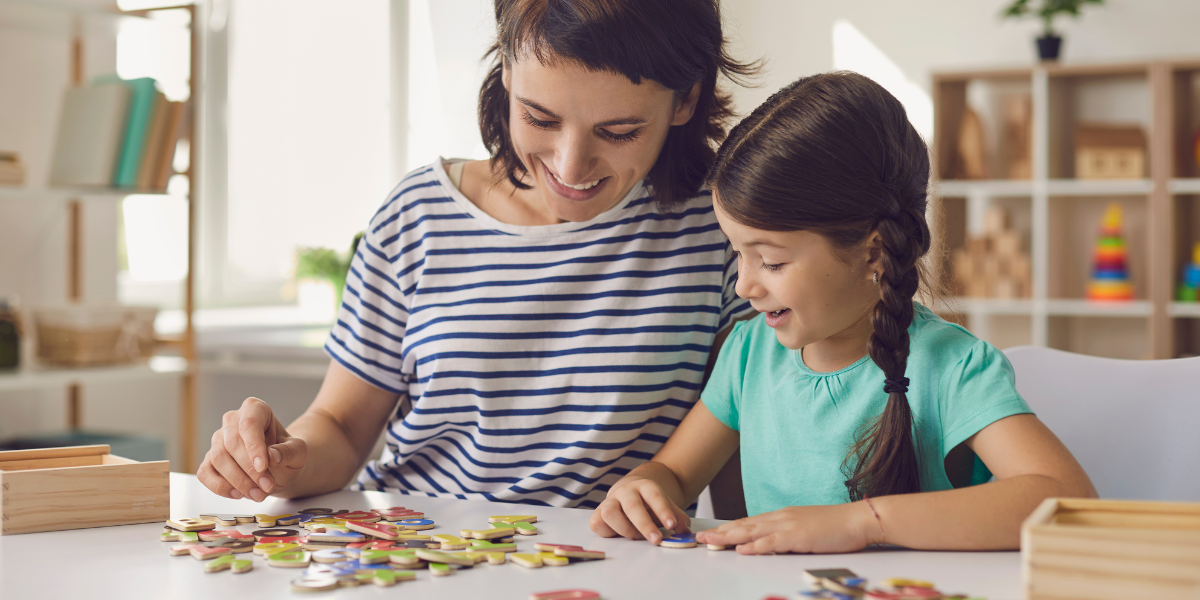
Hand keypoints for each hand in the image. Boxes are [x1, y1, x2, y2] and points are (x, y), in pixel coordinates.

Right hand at [197, 397, 307, 500]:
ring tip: (259, 494)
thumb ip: (289, 451)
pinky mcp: (209, 460)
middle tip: (267, 487)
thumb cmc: (287, 455)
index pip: (249, 424)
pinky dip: (219, 486)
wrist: (280, 469)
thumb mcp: (299, 452)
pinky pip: (204, 473)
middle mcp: (232, 421)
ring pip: (218, 459)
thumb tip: (272, 455)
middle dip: (249, 470)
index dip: (254, 447)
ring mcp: (218, 440)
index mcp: (255, 409)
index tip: (263, 467)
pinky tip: (238, 494)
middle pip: (232, 443)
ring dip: (238, 481)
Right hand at [589, 476, 690, 542]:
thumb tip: (685, 532)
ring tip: (636, 537)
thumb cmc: (649, 502)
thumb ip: (677, 518)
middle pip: (632, 506)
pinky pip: (596, 523)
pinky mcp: (598, 513)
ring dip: (624, 529)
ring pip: (609, 513)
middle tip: (656, 539)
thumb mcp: (665, 505)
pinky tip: (619, 536)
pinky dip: (607, 532)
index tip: (672, 525)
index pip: (654, 495)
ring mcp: (609, 501)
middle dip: (645, 525)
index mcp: (644, 486)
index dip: (663, 510)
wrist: (630, 489)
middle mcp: (625, 491)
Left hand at [694, 502, 881, 553]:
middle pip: (744, 525)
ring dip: (728, 538)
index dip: (730, 528)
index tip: (713, 533)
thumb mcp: (807, 529)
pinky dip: (755, 546)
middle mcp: (781, 518)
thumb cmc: (837, 527)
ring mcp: (788, 526)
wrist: (858, 520)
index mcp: (783, 516)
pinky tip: (742, 550)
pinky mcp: (798, 536)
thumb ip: (789, 536)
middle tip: (700, 537)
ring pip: (751, 532)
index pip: (750, 522)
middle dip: (721, 532)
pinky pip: (772, 542)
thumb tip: (773, 544)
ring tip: (710, 542)